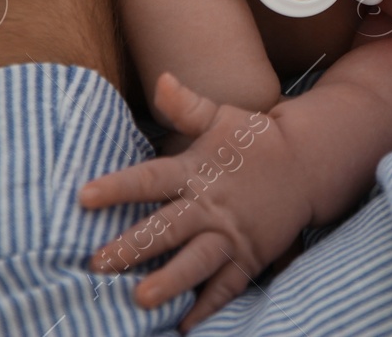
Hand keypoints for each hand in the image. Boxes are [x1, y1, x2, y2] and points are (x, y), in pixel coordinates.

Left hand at [80, 74, 308, 330]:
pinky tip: (184, 326)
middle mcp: (210, 206)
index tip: (82, 197)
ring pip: (196, 261)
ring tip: (141, 299)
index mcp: (196, 171)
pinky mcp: (249, 256)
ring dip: (169, 280)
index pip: (150, 179)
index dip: (117, 187)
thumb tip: (161, 79)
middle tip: (97, 264)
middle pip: (166, 228)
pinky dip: (208, 306)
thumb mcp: (221, 117)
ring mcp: (230, 234)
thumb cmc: (256, 140)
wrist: (308, 162)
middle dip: (132, 246)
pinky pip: (226, 286)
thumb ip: (185, 106)